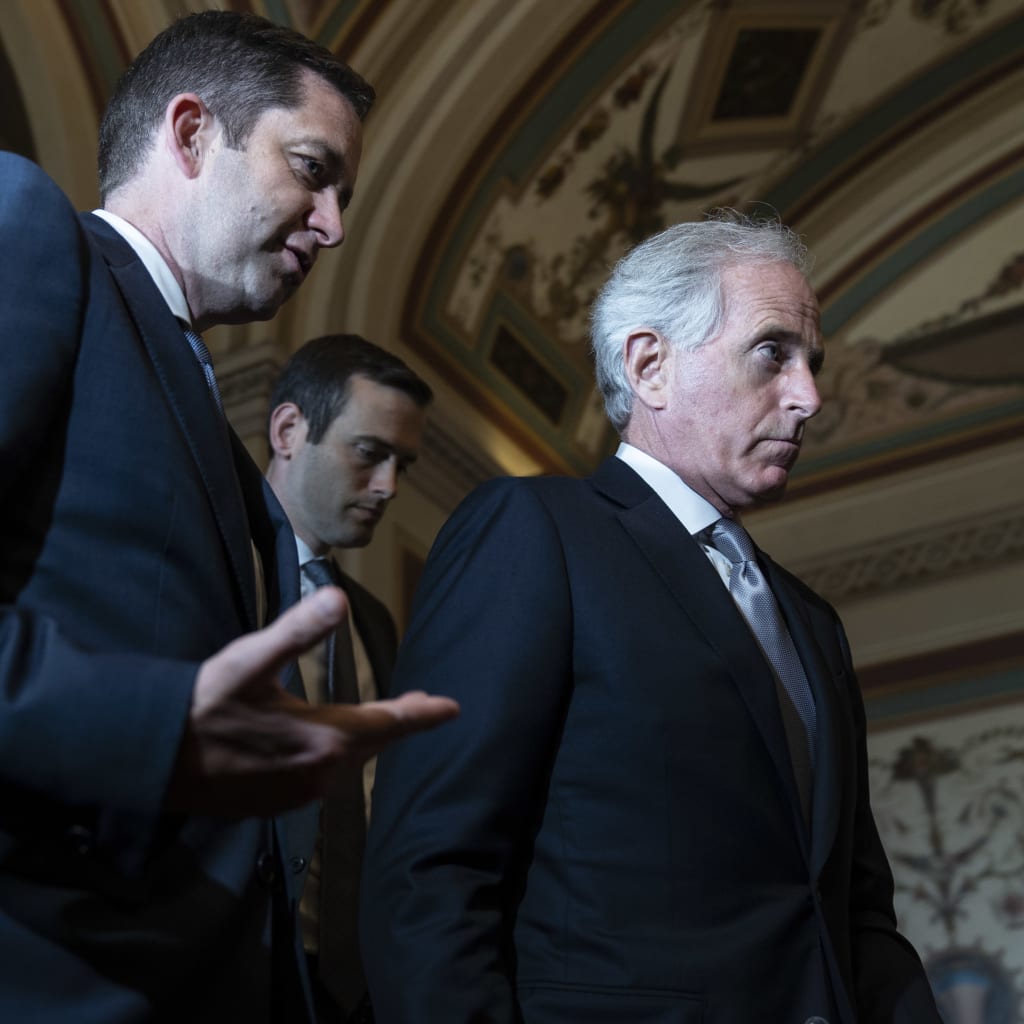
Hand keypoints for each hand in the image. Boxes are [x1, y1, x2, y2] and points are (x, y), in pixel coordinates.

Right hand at [165, 587, 458, 815]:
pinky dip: (336, 756)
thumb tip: (338, 598)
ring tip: (380, 720)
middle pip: (372, 743)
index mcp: (324, 738)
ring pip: (348, 762)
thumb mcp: (251, 660)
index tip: (452, 708)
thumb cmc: (204, 706)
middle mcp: (321, 774)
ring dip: (366, 738)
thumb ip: (298, 631)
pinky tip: (328, 745)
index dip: (423, 713)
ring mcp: (300, 795)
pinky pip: (322, 777)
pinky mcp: (278, 805)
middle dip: (397, 722)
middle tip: (422, 706)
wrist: (154, 760)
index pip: (389, 723)